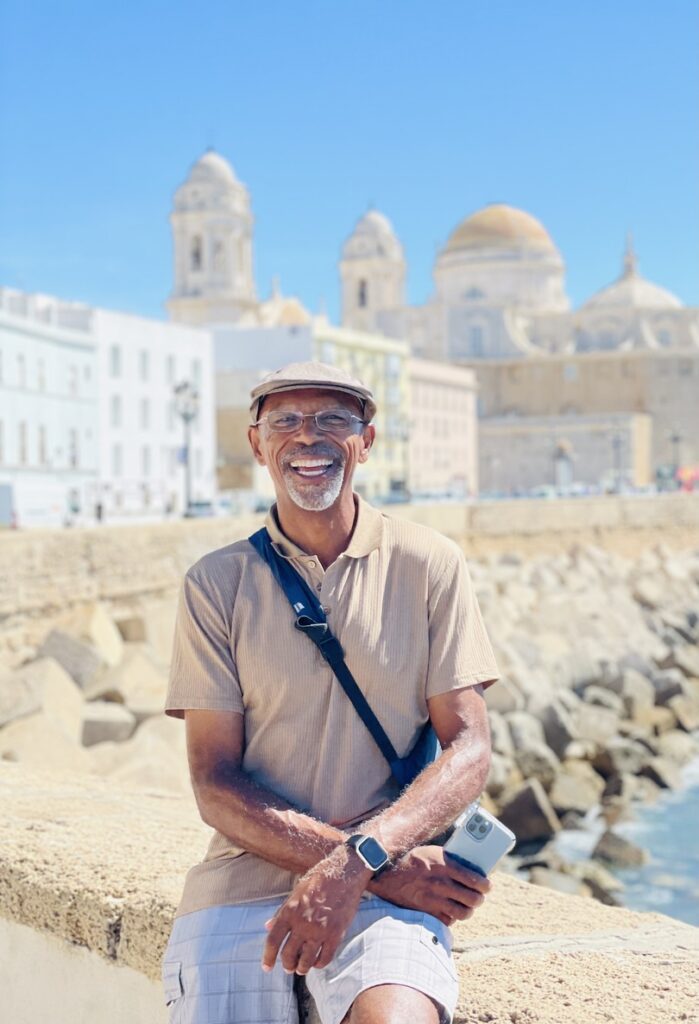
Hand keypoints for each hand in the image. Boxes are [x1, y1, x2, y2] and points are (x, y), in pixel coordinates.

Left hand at [262, 846, 371, 975]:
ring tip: (301, 968)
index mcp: (289, 911)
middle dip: (287, 964)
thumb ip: (282, 911)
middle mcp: (302, 923)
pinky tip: (318, 962)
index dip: (268, 957)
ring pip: (306, 960)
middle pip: (289, 954)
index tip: (267, 967)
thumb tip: (268, 926)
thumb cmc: (319, 878)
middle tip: (288, 967)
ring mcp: (319, 930)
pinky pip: (325, 958)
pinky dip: (320, 964)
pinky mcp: (336, 934)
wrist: (345, 872)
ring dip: (302, 968)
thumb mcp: (296, 891)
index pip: (273, 940)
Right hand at [369, 845, 490, 925]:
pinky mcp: (426, 912)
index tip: (487, 886)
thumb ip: (449, 860)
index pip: (473, 879)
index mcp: (443, 864)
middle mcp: (440, 883)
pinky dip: (452, 917)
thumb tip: (470, 867)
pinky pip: (448, 920)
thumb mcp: (431, 852)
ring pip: (463, 913)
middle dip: (479, 899)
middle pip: (472, 899)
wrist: (385, 876)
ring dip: (468, 910)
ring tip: (467, 906)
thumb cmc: (411, 861)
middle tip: (478, 897)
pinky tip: (450, 910)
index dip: (485, 885)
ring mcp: (433, 900)